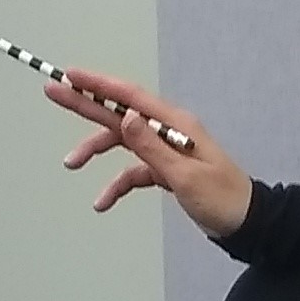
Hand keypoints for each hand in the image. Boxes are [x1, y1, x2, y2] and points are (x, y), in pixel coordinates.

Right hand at [46, 66, 253, 242]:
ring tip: (71, 164)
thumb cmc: (224, 199)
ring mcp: (166, 151)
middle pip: (119, 113)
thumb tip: (126, 117)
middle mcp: (168, 132)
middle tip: (53, 91)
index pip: (130, 97)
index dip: (98, 84)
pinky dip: (117, 184)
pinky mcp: (166, 171)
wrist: (247, 224)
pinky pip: (134, 172)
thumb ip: (152, 147)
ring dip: (96, 150)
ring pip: (122, 143)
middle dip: (85, 103)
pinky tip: (102, 202)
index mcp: (176, 125)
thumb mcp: (185, 175)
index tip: (70, 76)